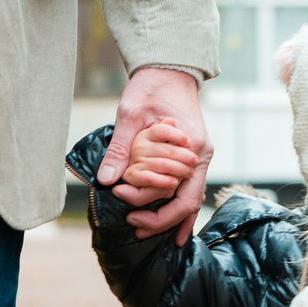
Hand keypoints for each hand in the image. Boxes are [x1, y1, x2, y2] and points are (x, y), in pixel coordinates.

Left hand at [96, 66, 212, 242]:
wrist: (169, 71)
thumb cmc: (151, 88)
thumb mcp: (130, 114)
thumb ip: (121, 147)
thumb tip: (107, 179)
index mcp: (190, 144)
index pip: (172, 186)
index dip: (148, 199)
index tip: (123, 200)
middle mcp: (200, 155)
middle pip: (188, 200)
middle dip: (162, 219)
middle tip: (135, 228)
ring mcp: (200, 158)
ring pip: (192, 199)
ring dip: (173, 219)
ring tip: (152, 235)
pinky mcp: (193, 158)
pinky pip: (191, 190)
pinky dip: (183, 210)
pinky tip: (175, 230)